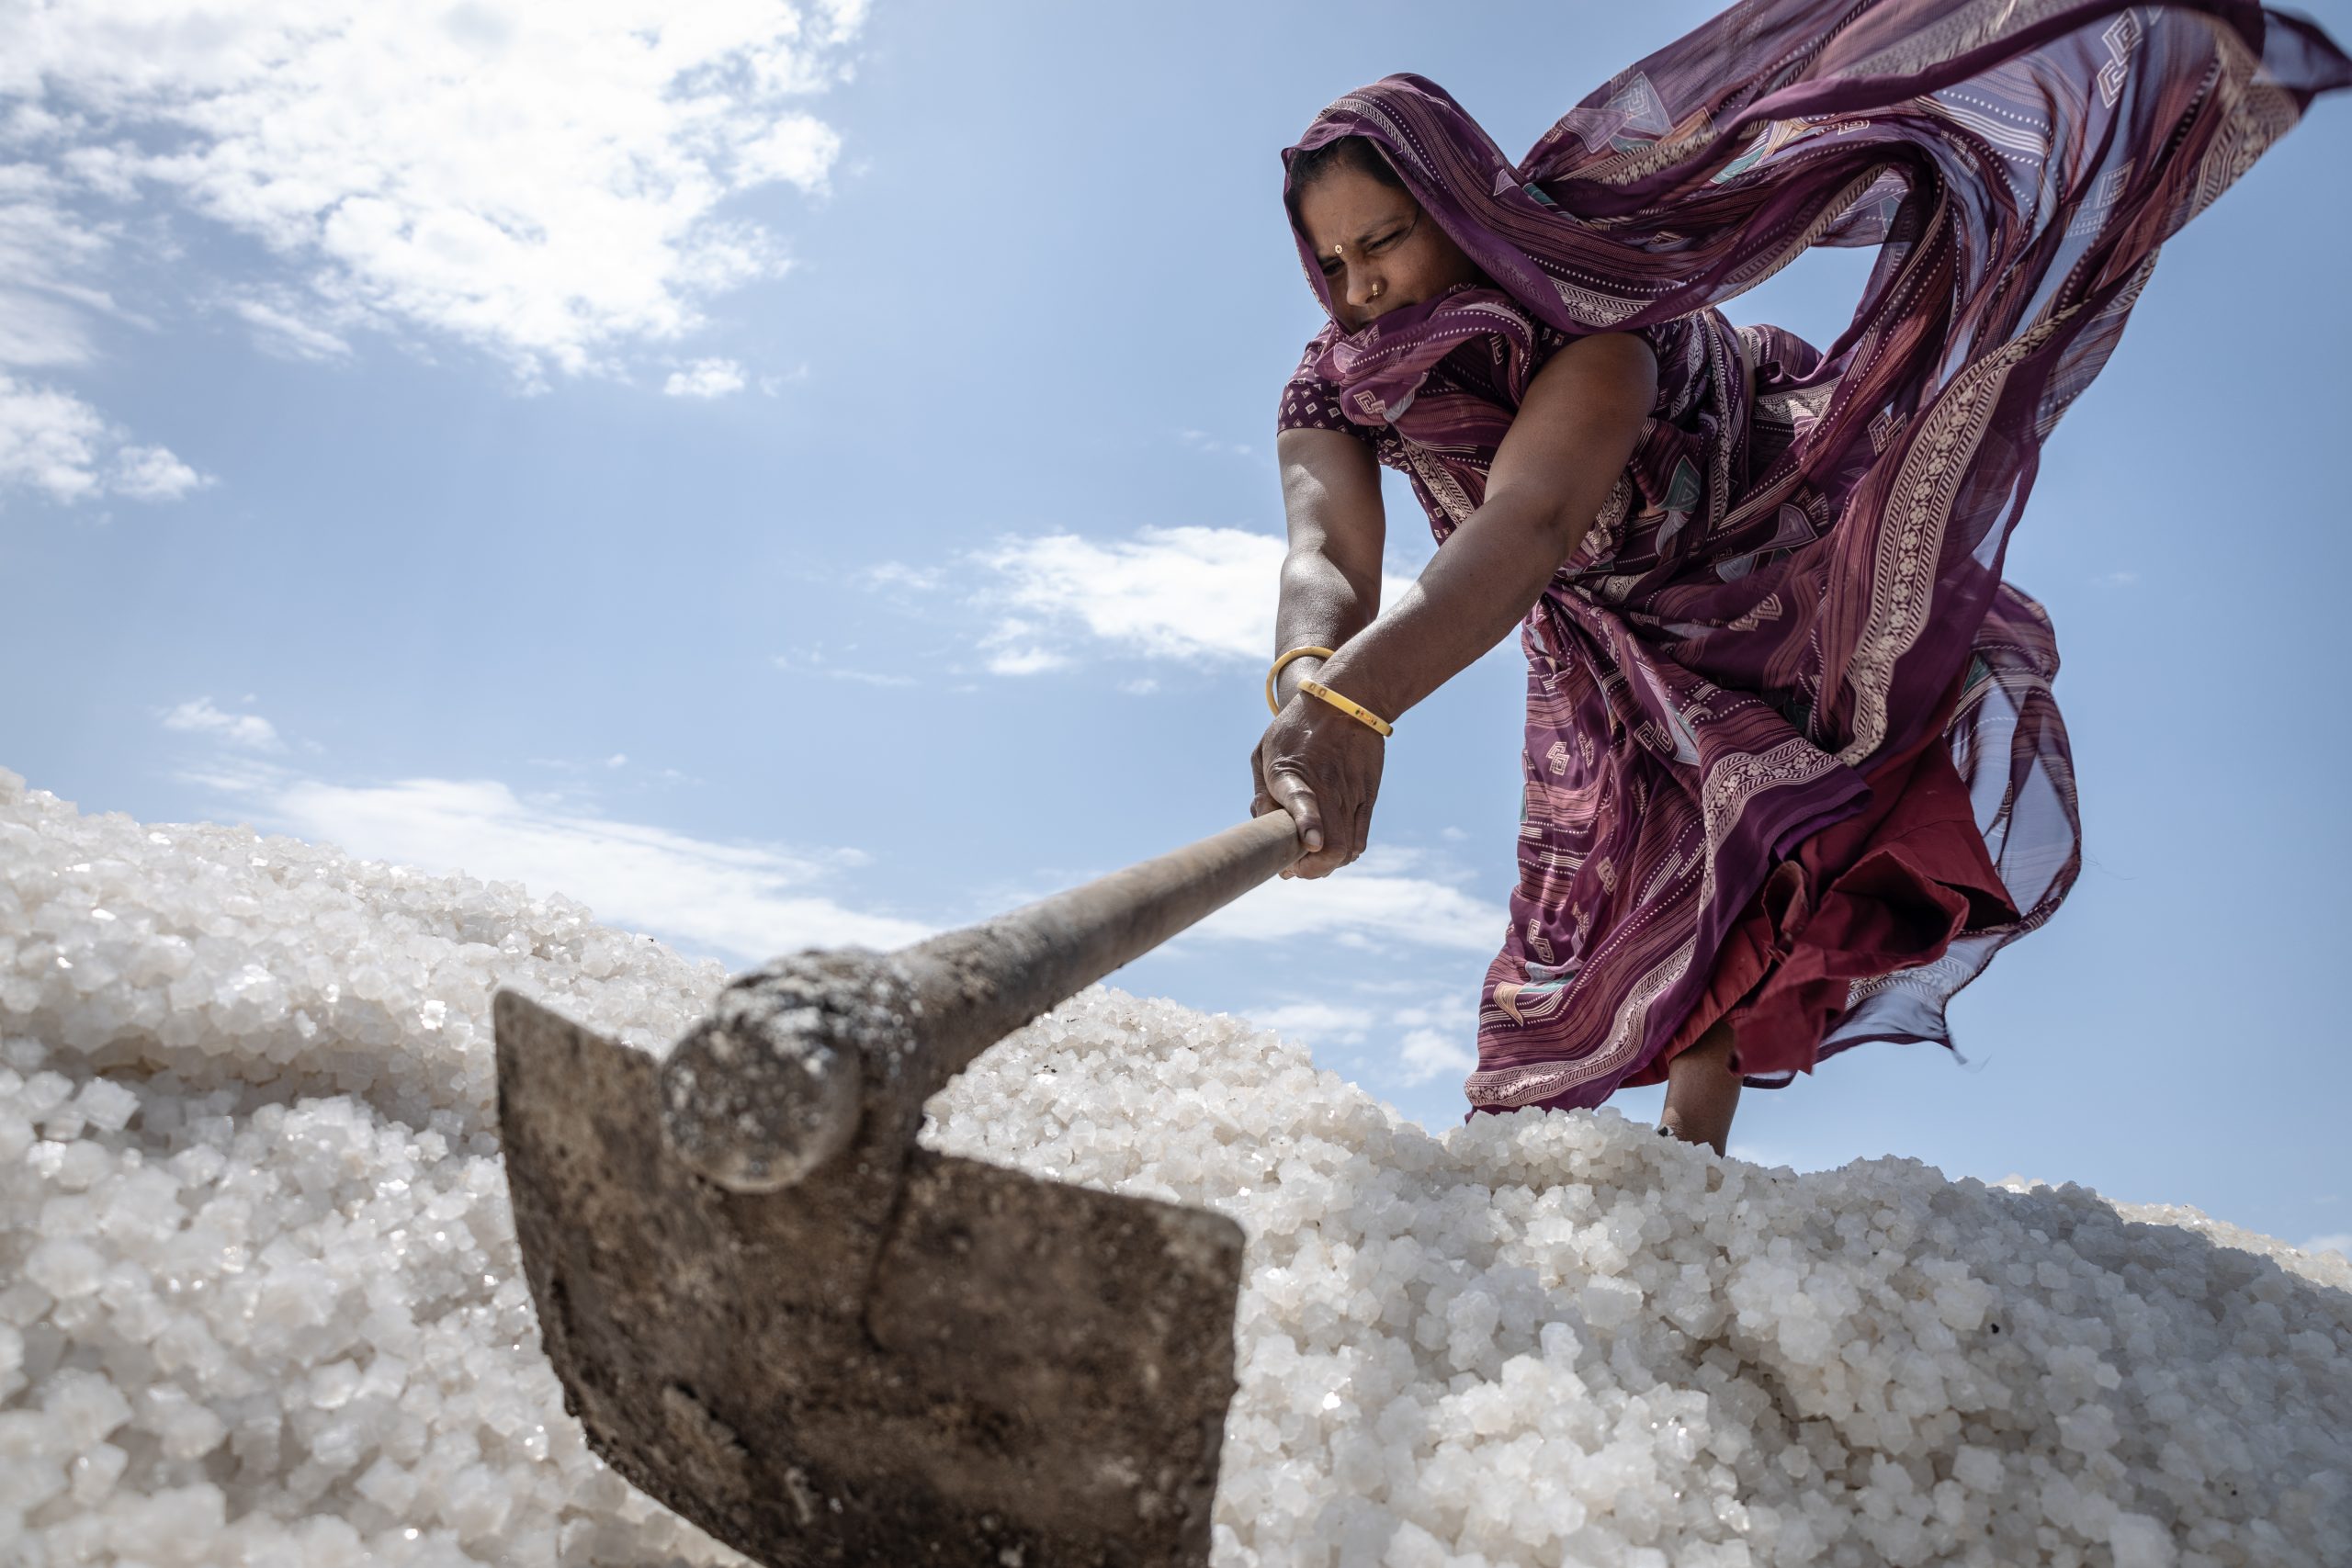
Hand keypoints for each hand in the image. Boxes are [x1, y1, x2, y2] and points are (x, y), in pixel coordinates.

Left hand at [1248, 693, 1385, 879]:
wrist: (1347, 702)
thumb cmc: (1296, 729)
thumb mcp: (1265, 752)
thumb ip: (1262, 792)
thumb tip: (1263, 828)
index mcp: (1290, 772)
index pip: (1301, 799)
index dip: (1307, 823)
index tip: (1311, 842)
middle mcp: (1325, 787)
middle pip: (1330, 845)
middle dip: (1309, 869)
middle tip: (1292, 868)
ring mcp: (1351, 795)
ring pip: (1346, 850)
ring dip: (1326, 865)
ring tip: (1310, 861)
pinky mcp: (1368, 798)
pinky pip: (1359, 841)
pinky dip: (1345, 855)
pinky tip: (1331, 850)